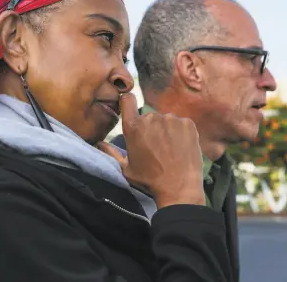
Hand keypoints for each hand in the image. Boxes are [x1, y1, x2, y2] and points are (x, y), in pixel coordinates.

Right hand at [98, 93, 204, 208]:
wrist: (179, 187)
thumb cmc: (150, 180)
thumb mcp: (126, 169)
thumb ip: (111, 153)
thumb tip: (99, 143)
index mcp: (133, 127)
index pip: (127, 99)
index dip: (128, 102)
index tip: (131, 109)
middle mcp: (151, 118)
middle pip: (148, 117)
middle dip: (151, 128)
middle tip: (156, 147)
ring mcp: (171, 119)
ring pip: (166, 121)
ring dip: (167, 131)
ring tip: (170, 150)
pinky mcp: (188, 123)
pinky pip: (181, 124)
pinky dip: (181, 133)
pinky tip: (181, 148)